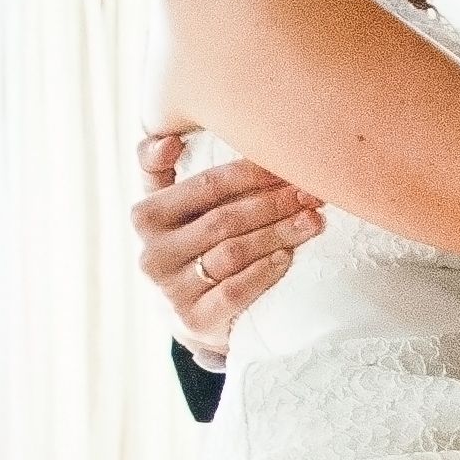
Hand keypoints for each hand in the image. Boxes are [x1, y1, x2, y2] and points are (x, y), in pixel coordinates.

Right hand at [134, 133, 319, 360]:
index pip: (206, 186)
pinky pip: (236, 291)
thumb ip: (160, 166)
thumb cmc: (189, 241)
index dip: (251, 173)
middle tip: (311, 193)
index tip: (288, 163)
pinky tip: (288, 256)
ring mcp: (172, 290)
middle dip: (274, 203)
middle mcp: (153, 253)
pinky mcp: (195, 319)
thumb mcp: (170, 204)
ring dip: (279, 233)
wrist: (190, 307)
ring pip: (233, 253)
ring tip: (312, 221)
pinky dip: (265, 271)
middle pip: (224, 220)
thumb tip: (168, 140)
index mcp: (147, 216)